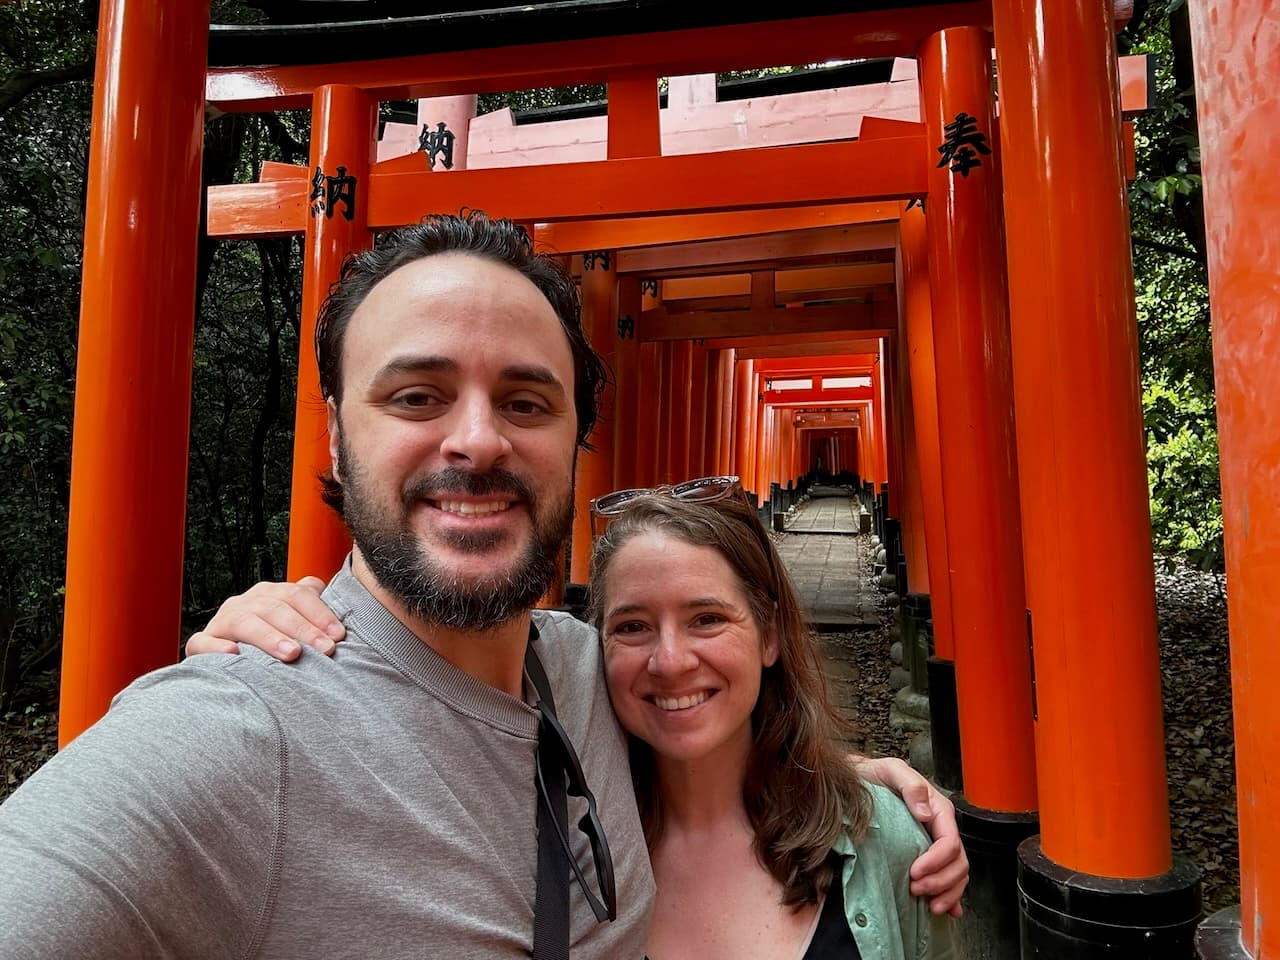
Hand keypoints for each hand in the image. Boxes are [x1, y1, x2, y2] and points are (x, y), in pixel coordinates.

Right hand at [184, 577, 343, 661]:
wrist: (232, 661)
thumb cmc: (275, 641)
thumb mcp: (295, 621)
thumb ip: (314, 606)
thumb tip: (341, 597)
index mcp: (270, 594)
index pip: (297, 594)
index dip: (319, 613)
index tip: (339, 635)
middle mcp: (246, 603)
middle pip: (274, 608)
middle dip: (303, 629)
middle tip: (325, 649)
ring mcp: (222, 622)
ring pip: (244, 622)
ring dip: (269, 637)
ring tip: (291, 653)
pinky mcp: (201, 644)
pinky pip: (202, 642)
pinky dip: (216, 647)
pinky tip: (234, 653)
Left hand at [854, 756, 967, 916]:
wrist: (861, 781)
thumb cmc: (876, 776)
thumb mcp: (892, 770)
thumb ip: (910, 786)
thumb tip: (924, 812)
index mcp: (938, 810)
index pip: (950, 842)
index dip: (936, 861)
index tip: (914, 872)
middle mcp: (941, 829)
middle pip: (958, 863)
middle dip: (941, 882)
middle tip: (915, 890)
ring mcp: (936, 845)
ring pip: (957, 875)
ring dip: (947, 893)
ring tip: (929, 906)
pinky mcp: (928, 857)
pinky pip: (948, 880)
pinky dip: (950, 897)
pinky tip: (944, 909)